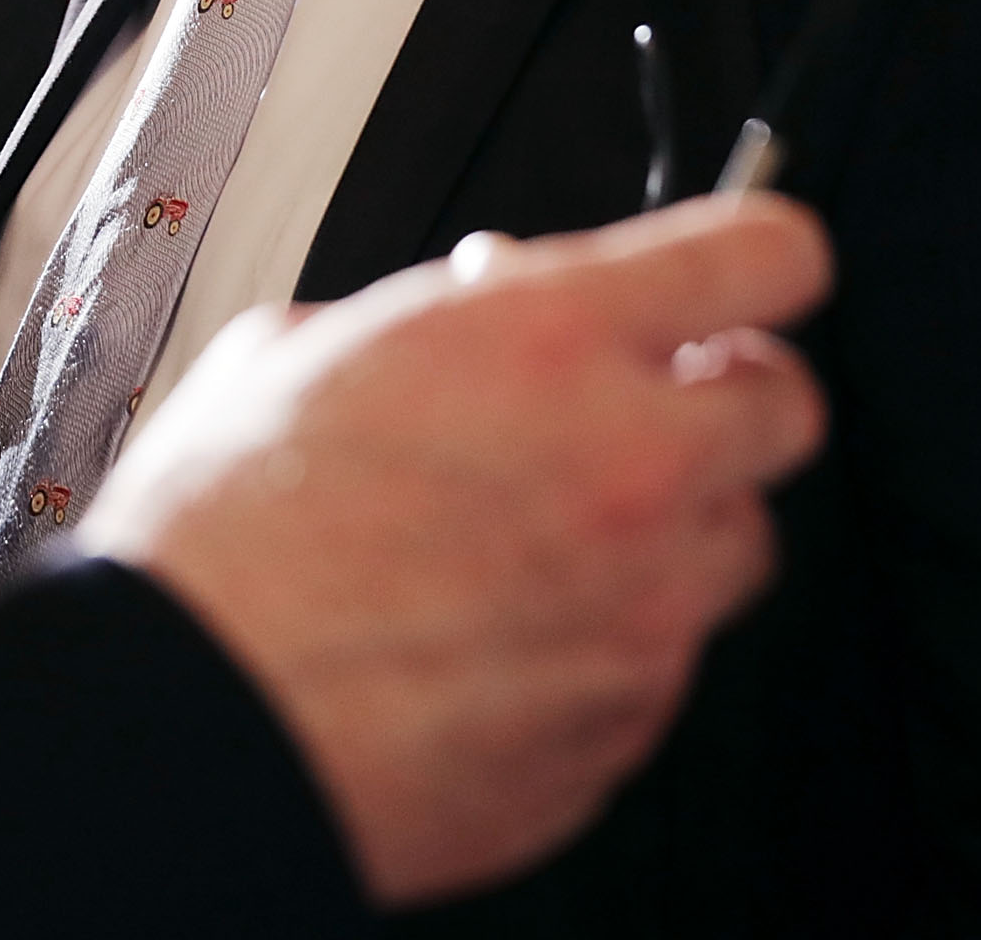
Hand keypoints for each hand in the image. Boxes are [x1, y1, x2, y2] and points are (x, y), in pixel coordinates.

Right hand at [78, 194, 830, 908]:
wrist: (193, 713)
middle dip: (722, 393)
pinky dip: (604, 640)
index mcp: (546, 342)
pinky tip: (495, 634)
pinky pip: (661, 662)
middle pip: (786, 406)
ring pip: (736, 543)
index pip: (762, 256)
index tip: (737, 273)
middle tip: (639, 402)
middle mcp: (628, 467)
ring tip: (547, 534)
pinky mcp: (625, 724)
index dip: (755, 255)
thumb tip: (478, 310)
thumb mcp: (293, 349)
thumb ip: (428, 318)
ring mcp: (644, 608)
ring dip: (670, 524)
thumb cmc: (217, 540)